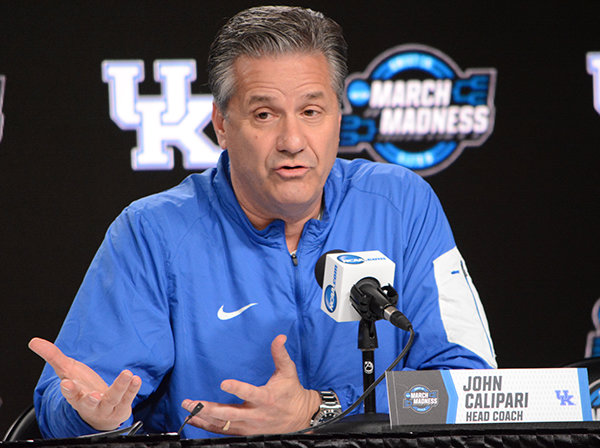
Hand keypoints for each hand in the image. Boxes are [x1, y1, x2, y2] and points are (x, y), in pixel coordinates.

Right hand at [29, 337, 141, 430]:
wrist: (100, 413)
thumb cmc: (82, 389)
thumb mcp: (68, 371)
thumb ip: (52, 356)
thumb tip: (33, 341)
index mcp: (76, 396)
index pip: (71, 395)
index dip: (69, 390)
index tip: (66, 383)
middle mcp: (90, 404)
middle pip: (89, 403)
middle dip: (90, 400)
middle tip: (93, 395)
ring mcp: (107, 407)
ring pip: (113, 400)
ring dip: (120, 388)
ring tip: (127, 374)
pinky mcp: (122, 407)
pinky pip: (128, 399)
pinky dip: (132, 389)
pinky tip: (136, 379)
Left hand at [181, 334, 320, 435]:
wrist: (300, 417)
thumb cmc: (291, 392)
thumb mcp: (288, 371)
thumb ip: (280, 354)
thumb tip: (280, 337)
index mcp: (266, 398)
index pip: (250, 394)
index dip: (237, 389)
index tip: (224, 383)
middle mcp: (256, 414)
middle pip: (229, 414)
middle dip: (208, 409)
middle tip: (191, 403)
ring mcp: (249, 425)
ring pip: (223, 424)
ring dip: (204, 418)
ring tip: (188, 410)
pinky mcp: (245, 432)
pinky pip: (223, 431)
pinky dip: (208, 427)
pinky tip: (195, 421)